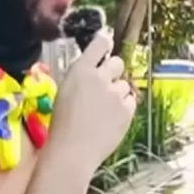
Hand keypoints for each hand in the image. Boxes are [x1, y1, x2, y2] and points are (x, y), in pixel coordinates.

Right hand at [49, 32, 135, 173]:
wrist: (72, 151)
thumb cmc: (62, 124)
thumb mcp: (65, 91)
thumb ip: (82, 77)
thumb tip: (96, 70)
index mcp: (80, 70)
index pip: (100, 44)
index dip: (105, 42)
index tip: (107, 43)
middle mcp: (100, 77)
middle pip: (117, 62)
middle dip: (113, 72)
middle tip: (104, 87)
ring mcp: (116, 93)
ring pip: (124, 85)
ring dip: (118, 94)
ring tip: (103, 111)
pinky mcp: (127, 109)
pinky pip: (131, 101)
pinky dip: (124, 108)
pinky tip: (110, 120)